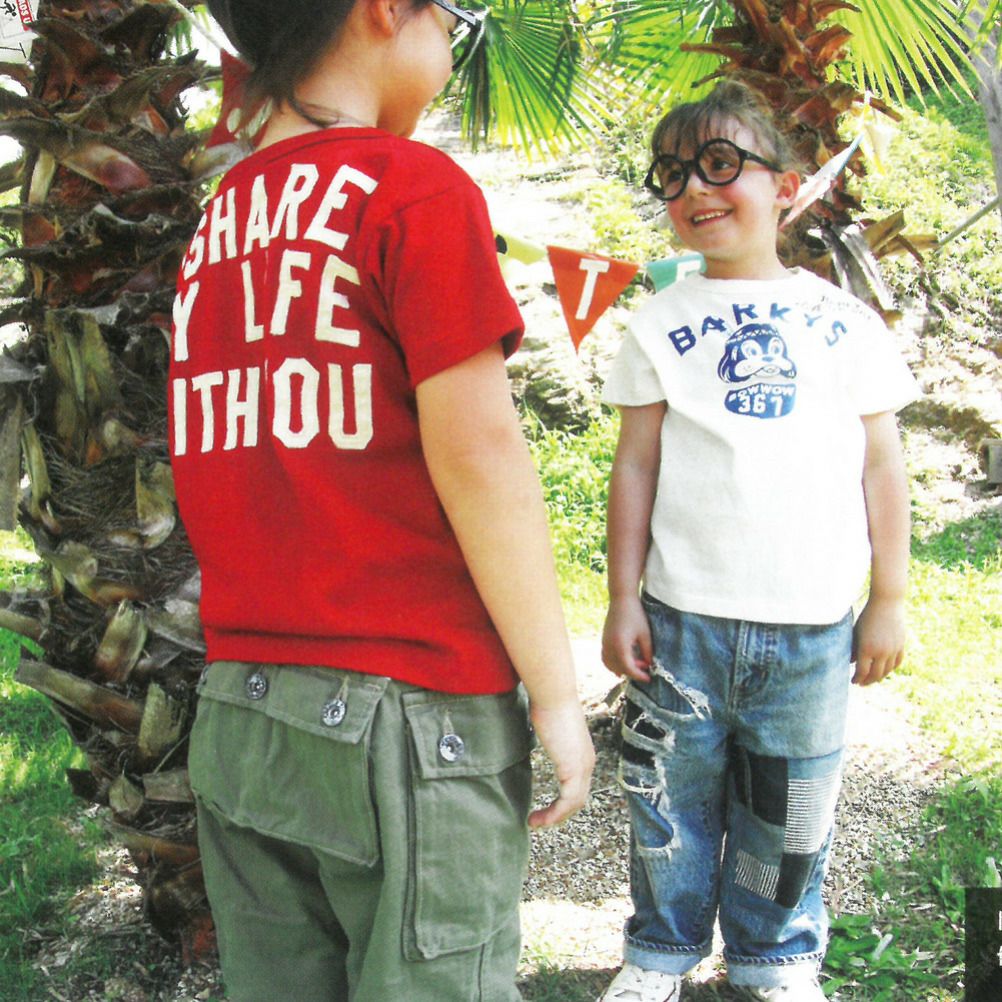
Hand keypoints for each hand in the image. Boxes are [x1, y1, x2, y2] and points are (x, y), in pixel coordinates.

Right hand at [527, 701, 594, 827]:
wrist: (553, 694)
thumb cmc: (548, 702)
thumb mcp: (551, 725)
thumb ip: (550, 735)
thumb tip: (540, 731)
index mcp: (583, 753)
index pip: (578, 785)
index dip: (563, 800)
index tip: (544, 806)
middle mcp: (588, 762)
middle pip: (579, 798)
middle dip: (559, 813)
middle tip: (539, 820)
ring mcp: (583, 766)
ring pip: (574, 804)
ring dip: (555, 817)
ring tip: (535, 823)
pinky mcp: (572, 769)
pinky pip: (566, 802)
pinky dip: (553, 814)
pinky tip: (538, 818)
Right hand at [602, 595, 652, 682]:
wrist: (622, 599)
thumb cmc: (635, 615)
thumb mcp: (645, 634)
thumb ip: (647, 652)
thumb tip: (649, 665)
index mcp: (620, 646)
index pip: (629, 668)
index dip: (639, 675)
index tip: (649, 678)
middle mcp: (609, 647)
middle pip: (619, 668)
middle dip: (633, 671)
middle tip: (646, 667)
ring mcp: (604, 643)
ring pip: (610, 664)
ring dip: (622, 668)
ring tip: (636, 663)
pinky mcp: (603, 640)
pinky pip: (606, 657)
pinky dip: (614, 663)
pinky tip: (625, 659)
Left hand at [851, 595, 905, 684]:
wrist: (886, 604)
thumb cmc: (867, 616)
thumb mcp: (856, 632)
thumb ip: (854, 648)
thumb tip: (851, 662)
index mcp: (867, 648)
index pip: (862, 671)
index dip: (857, 679)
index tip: (853, 681)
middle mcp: (881, 652)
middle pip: (875, 674)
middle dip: (867, 681)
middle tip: (861, 683)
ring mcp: (893, 649)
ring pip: (887, 670)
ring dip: (880, 676)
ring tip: (873, 678)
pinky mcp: (901, 646)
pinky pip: (897, 662)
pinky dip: (891, 668)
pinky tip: (885, 670)